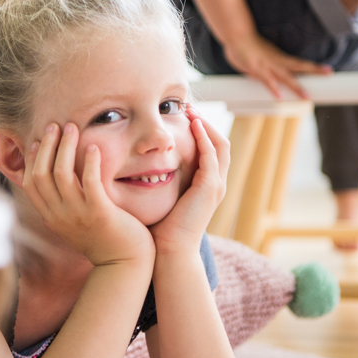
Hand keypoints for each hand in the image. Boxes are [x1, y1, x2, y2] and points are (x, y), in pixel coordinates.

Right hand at [22, 123, 153, 266]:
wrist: (123, 264)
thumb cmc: (103, 239)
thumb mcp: (74, 224)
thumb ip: (63, 204)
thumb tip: (57, 181)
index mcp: (51, 217)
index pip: (30, 184)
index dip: (31, 159)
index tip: (36, 140)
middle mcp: (59, 216)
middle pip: (41, 174)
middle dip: (46, 146)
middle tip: (54, 126)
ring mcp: (78, 215)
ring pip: (61, 174)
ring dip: (65, 147)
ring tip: (72, 128)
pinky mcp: (99, 213)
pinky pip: (90, 182)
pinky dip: (90, 162)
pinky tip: (93, 147)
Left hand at [149, 108, 229, 255]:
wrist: (169, 251)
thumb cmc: (160, 228)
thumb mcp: (161, 196)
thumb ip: (157, 179)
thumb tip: (136, 162)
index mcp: (206, 185)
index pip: (211, 149)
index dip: (200, 130)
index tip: (183, 114)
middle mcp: (216, 184)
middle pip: (220, 143)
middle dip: (206, 122)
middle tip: (189, 106)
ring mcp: (216, 186)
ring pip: (220, 146)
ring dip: (207, 126)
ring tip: (192, 111)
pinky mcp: (210, 188)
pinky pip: (212, 156)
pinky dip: (204, 139)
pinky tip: (193, 126)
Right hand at [223, 32, 330, 98]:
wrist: (237, 35)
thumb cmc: (249, 47)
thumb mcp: (264, 57)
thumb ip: (271, 67)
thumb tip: (275, 79)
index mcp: (281, 58)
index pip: (301, 64)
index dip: (314, 68)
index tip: (329, 71)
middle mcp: (278, 61)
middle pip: (299, 66)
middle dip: (314, 70)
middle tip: (329, 73)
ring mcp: (268, 65)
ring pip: (286, 77)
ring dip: (296, 87)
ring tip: (306, 97)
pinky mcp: (256, 69)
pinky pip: (267, 81)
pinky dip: (273, 89)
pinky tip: (280, 97)